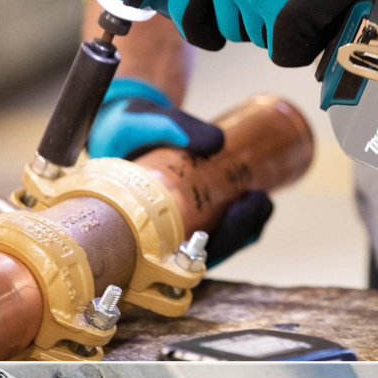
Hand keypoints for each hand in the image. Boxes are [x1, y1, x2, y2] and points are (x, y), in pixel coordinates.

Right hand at [89, 78, 274, 265]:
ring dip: (244, 229)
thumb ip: (173, 127)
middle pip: (205, 252)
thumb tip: (217, 142)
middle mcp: (156, 233)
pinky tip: (255, 201)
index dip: (214, 244)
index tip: (235, 212)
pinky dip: (240, 221)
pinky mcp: (189, 212)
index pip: (180, 255)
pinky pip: (218, 228)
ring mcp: (175, 225)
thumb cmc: (123, 129)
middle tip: (255, 200)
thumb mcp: (140, 122)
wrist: (118, 124)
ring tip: (259, 200)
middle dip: (238, 232)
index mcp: (137, 226)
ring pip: (215, 244)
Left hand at [166, 0, 377, 65]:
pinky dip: (305, 44)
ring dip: (285, 27)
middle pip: (231, 28)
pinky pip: (286, 53)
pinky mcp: (287, 15)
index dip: (199, 27)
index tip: (211, 38)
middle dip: (257, 21)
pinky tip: (320, 19)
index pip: (185, 7)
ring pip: (261, 40)